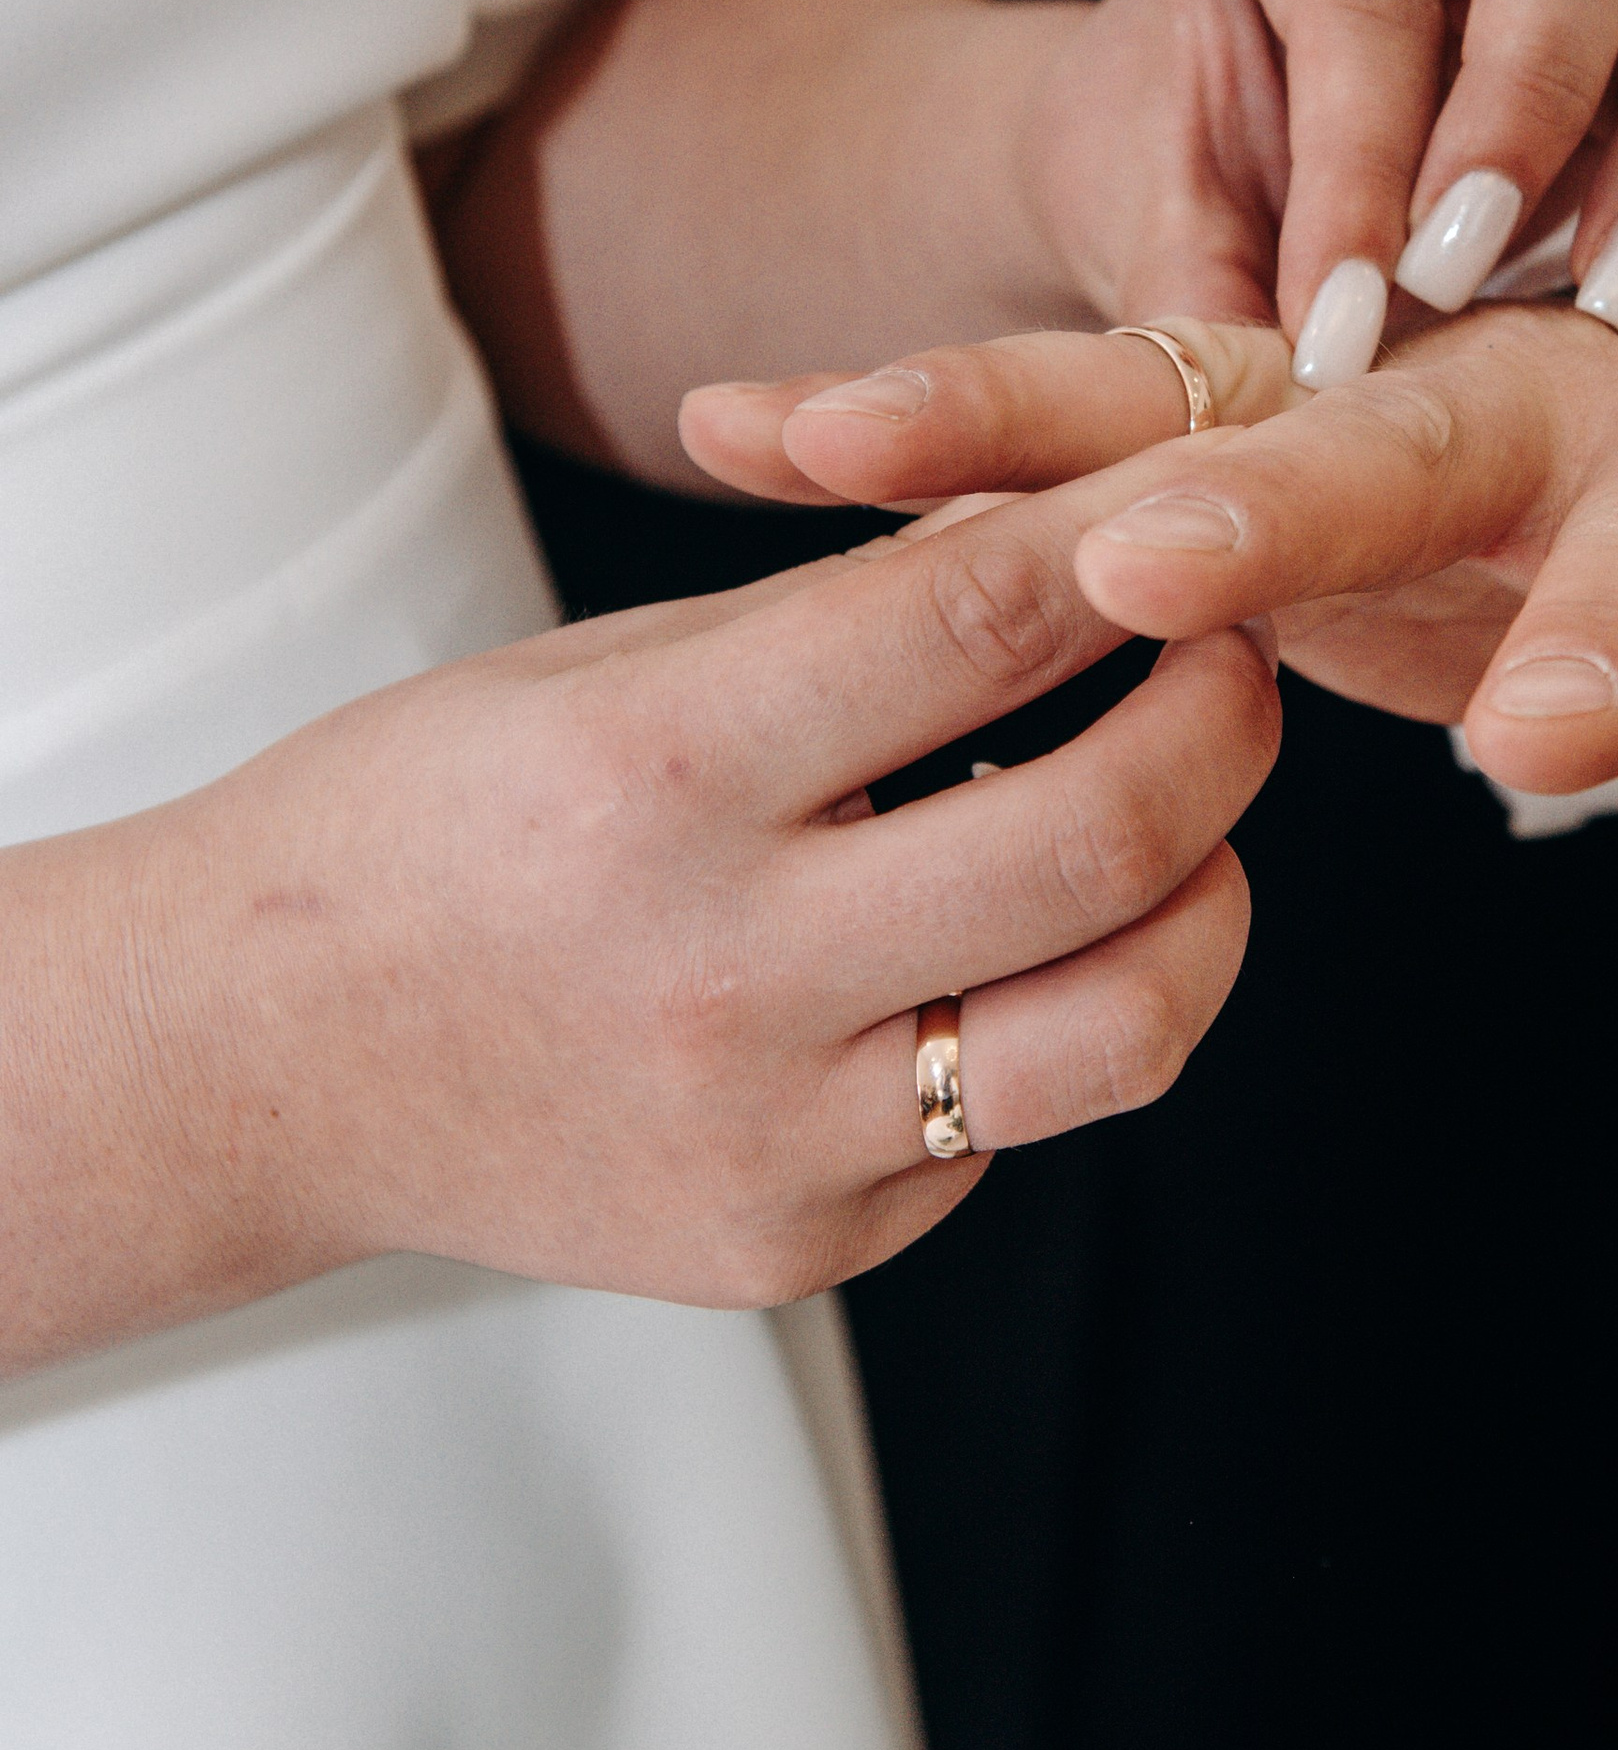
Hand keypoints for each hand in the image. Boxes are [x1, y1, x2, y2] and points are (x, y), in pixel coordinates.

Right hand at [4, 483, 1276, 1376]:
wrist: (247, 1060)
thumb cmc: (426, 823)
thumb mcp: (609, 668)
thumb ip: (842, 623)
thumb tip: (1080, 547)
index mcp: (658, 771)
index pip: (978, 621)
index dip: (1131, 545)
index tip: (1201, 503)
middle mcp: (726, 969)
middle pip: (1105, 832)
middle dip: (1225, 719)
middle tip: (1239, 660)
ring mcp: (771, 1134)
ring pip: (1124, 1027)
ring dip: (1207, 896)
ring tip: (1188, 819)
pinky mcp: (797, 1245)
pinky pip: (1007, 1124)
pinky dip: (1044, 1018)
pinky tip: (1000, 952)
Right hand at [684, 296, 1617, 876]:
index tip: (1551, 742)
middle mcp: (1522, 393)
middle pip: (1394, 435)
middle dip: (1270, 497)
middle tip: (1138, 559)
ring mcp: (1370, 395)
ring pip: (1180, 389)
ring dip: (1004, 419)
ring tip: (808, 440)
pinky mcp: (1250, 421)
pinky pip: (1072, 415)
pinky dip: (921, 431)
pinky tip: (751, 439)